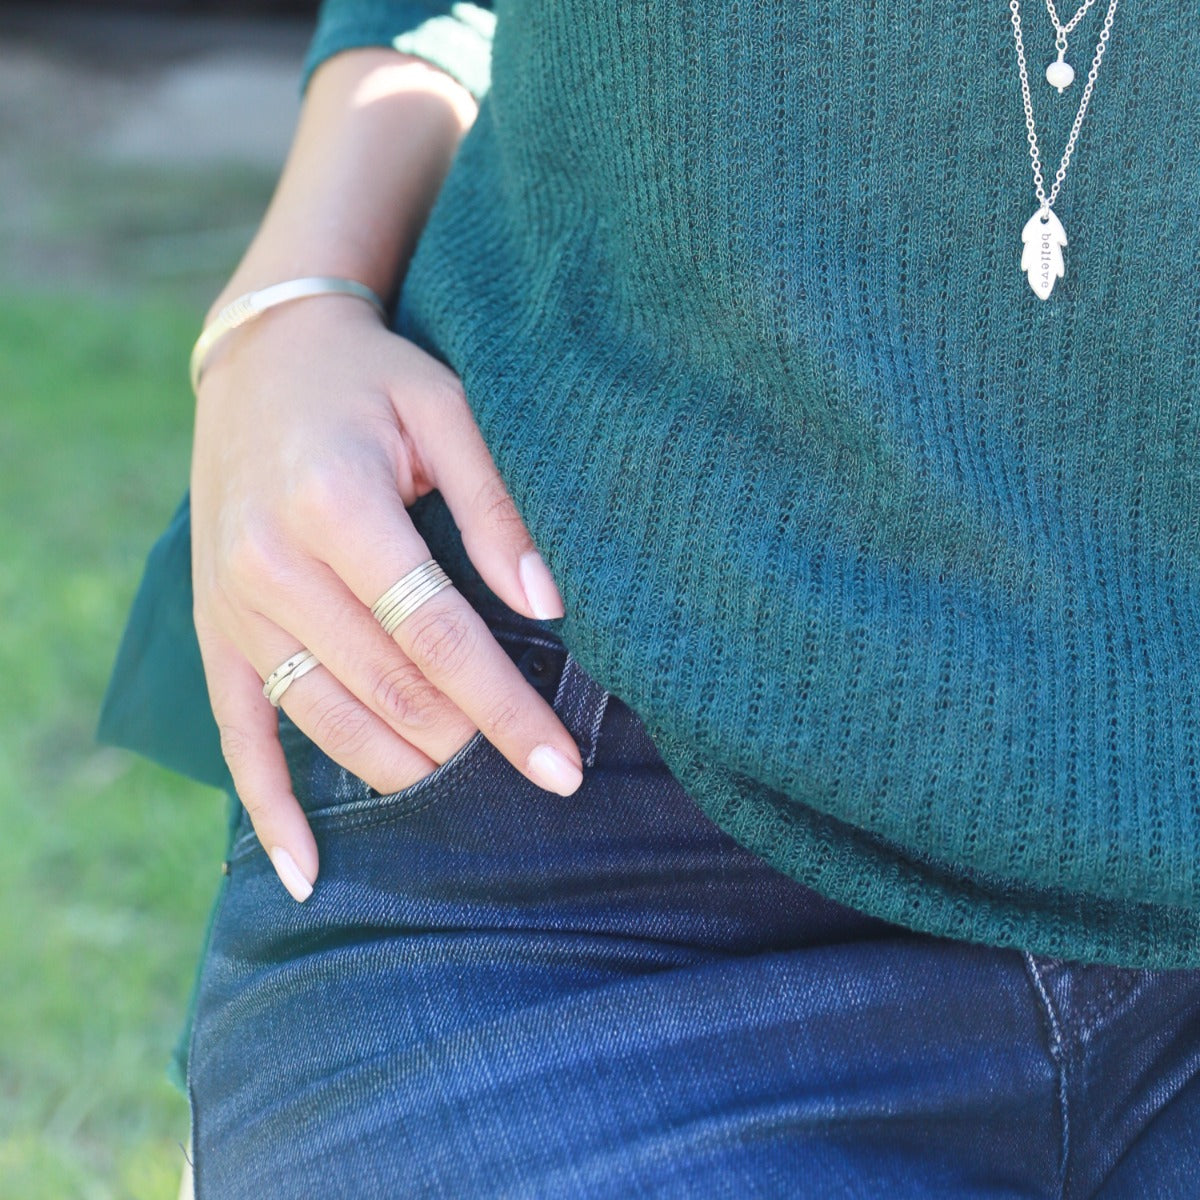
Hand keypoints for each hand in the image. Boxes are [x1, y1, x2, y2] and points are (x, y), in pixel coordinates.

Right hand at [190, 296, 581, 900]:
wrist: (260, 358)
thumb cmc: (369, 382)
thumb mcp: (444, 410)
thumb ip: (495, 507)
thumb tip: (548, 606)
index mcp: (337, 507)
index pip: (442, 638)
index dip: (508, 710)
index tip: (563, 767)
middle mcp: (273, 565)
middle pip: (390, 690)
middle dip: (472, 745)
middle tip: (540, 780)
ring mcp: (232, 606)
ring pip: (327, 722)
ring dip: (404, 769)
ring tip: (468, 793)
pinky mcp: (213, 631)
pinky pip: (238, 736)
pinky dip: (271, 808)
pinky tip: (306, 870)